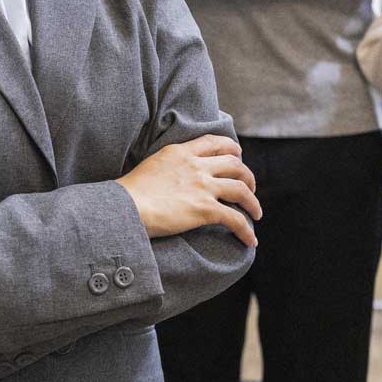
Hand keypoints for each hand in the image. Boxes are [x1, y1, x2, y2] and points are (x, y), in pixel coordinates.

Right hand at [116, 134, 261, 246]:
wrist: (126, 205)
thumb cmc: (130, 191)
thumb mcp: (151, 165)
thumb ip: (167, 166)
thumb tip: (170, 177)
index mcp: (181, 152)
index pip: (213, 142)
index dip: (231, 147)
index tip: (238, 154)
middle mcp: (196, 166)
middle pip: (234, 164)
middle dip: (247, 176)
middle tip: (250, 187)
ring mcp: (202, 186)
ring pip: (241, 189)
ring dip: (253, 202)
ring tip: (256, 213)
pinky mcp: (205, 209)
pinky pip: (235, 218)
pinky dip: (246, 229)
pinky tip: (250, 239)